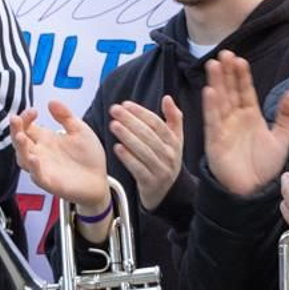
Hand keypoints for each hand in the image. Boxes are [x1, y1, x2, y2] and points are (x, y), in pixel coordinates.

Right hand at [12, 101, 110, 214]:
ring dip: (20, 147)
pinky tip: (34, 158)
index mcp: (46, 139)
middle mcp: (40, 153)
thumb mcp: (80, 130)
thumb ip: (66, 116)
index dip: (25, 118)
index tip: (33, 110)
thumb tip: (52, 102)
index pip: (26, 126)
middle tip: (15, 119)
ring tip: (20, 137)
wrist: (99, 180)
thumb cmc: (88, 157)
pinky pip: (37, 175)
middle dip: (15, 129)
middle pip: (19, 141)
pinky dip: (34, 168)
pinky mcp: (49, 182)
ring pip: (23, 158)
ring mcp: (42, 168)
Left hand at [108, 96, 183, 210]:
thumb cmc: (166, 161)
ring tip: (113, 125)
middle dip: (130, 121)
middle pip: (148, 135)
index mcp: (174, 142)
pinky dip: (128, 158)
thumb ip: (173, 118)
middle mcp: (170, 155)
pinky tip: (117, 148)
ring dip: (127, 136)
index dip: (141, 113)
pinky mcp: (151, 183)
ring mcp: (161, 170)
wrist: (166, 192)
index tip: (125, 104)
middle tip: (114, 110)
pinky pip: (138, 169)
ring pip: (143, 150)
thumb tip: (167, 98)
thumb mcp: (175, 140)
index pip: (157, 124)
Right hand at [203, 50, 288, 195]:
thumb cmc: (264, 167)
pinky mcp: (215, 141)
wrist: (254, 192)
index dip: (242, 75)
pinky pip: (213, 121)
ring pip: (219, 101)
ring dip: (216, 83)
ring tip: (214, 65)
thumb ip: (285, 116)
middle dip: (227, 73)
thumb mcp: (281, 138)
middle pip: (230, 91)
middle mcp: (235, 119)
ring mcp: (224, 128)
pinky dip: (211, 107)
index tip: (240, 59)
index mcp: (251, 116)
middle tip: (225, 53)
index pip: (245, 90)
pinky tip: (210, 92)